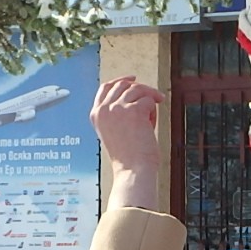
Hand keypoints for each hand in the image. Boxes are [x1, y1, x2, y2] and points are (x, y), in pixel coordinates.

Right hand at [91, 76, 163, 210]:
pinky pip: (149, 101)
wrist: (133, 169)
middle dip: (141, 89)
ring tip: (152, 116)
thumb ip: (118, 113)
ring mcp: (118, 108)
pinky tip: (151, 124)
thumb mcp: (114, 130)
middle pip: (123, 85)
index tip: (132, 79)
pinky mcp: (134, 111)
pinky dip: (153, 111)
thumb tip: (135, 93)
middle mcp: (104, 109)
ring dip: (149, 100)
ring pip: (138, 90)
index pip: (105, 87)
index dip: (120, 80)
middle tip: (154, 96)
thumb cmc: (128, 156)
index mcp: (96, 114)